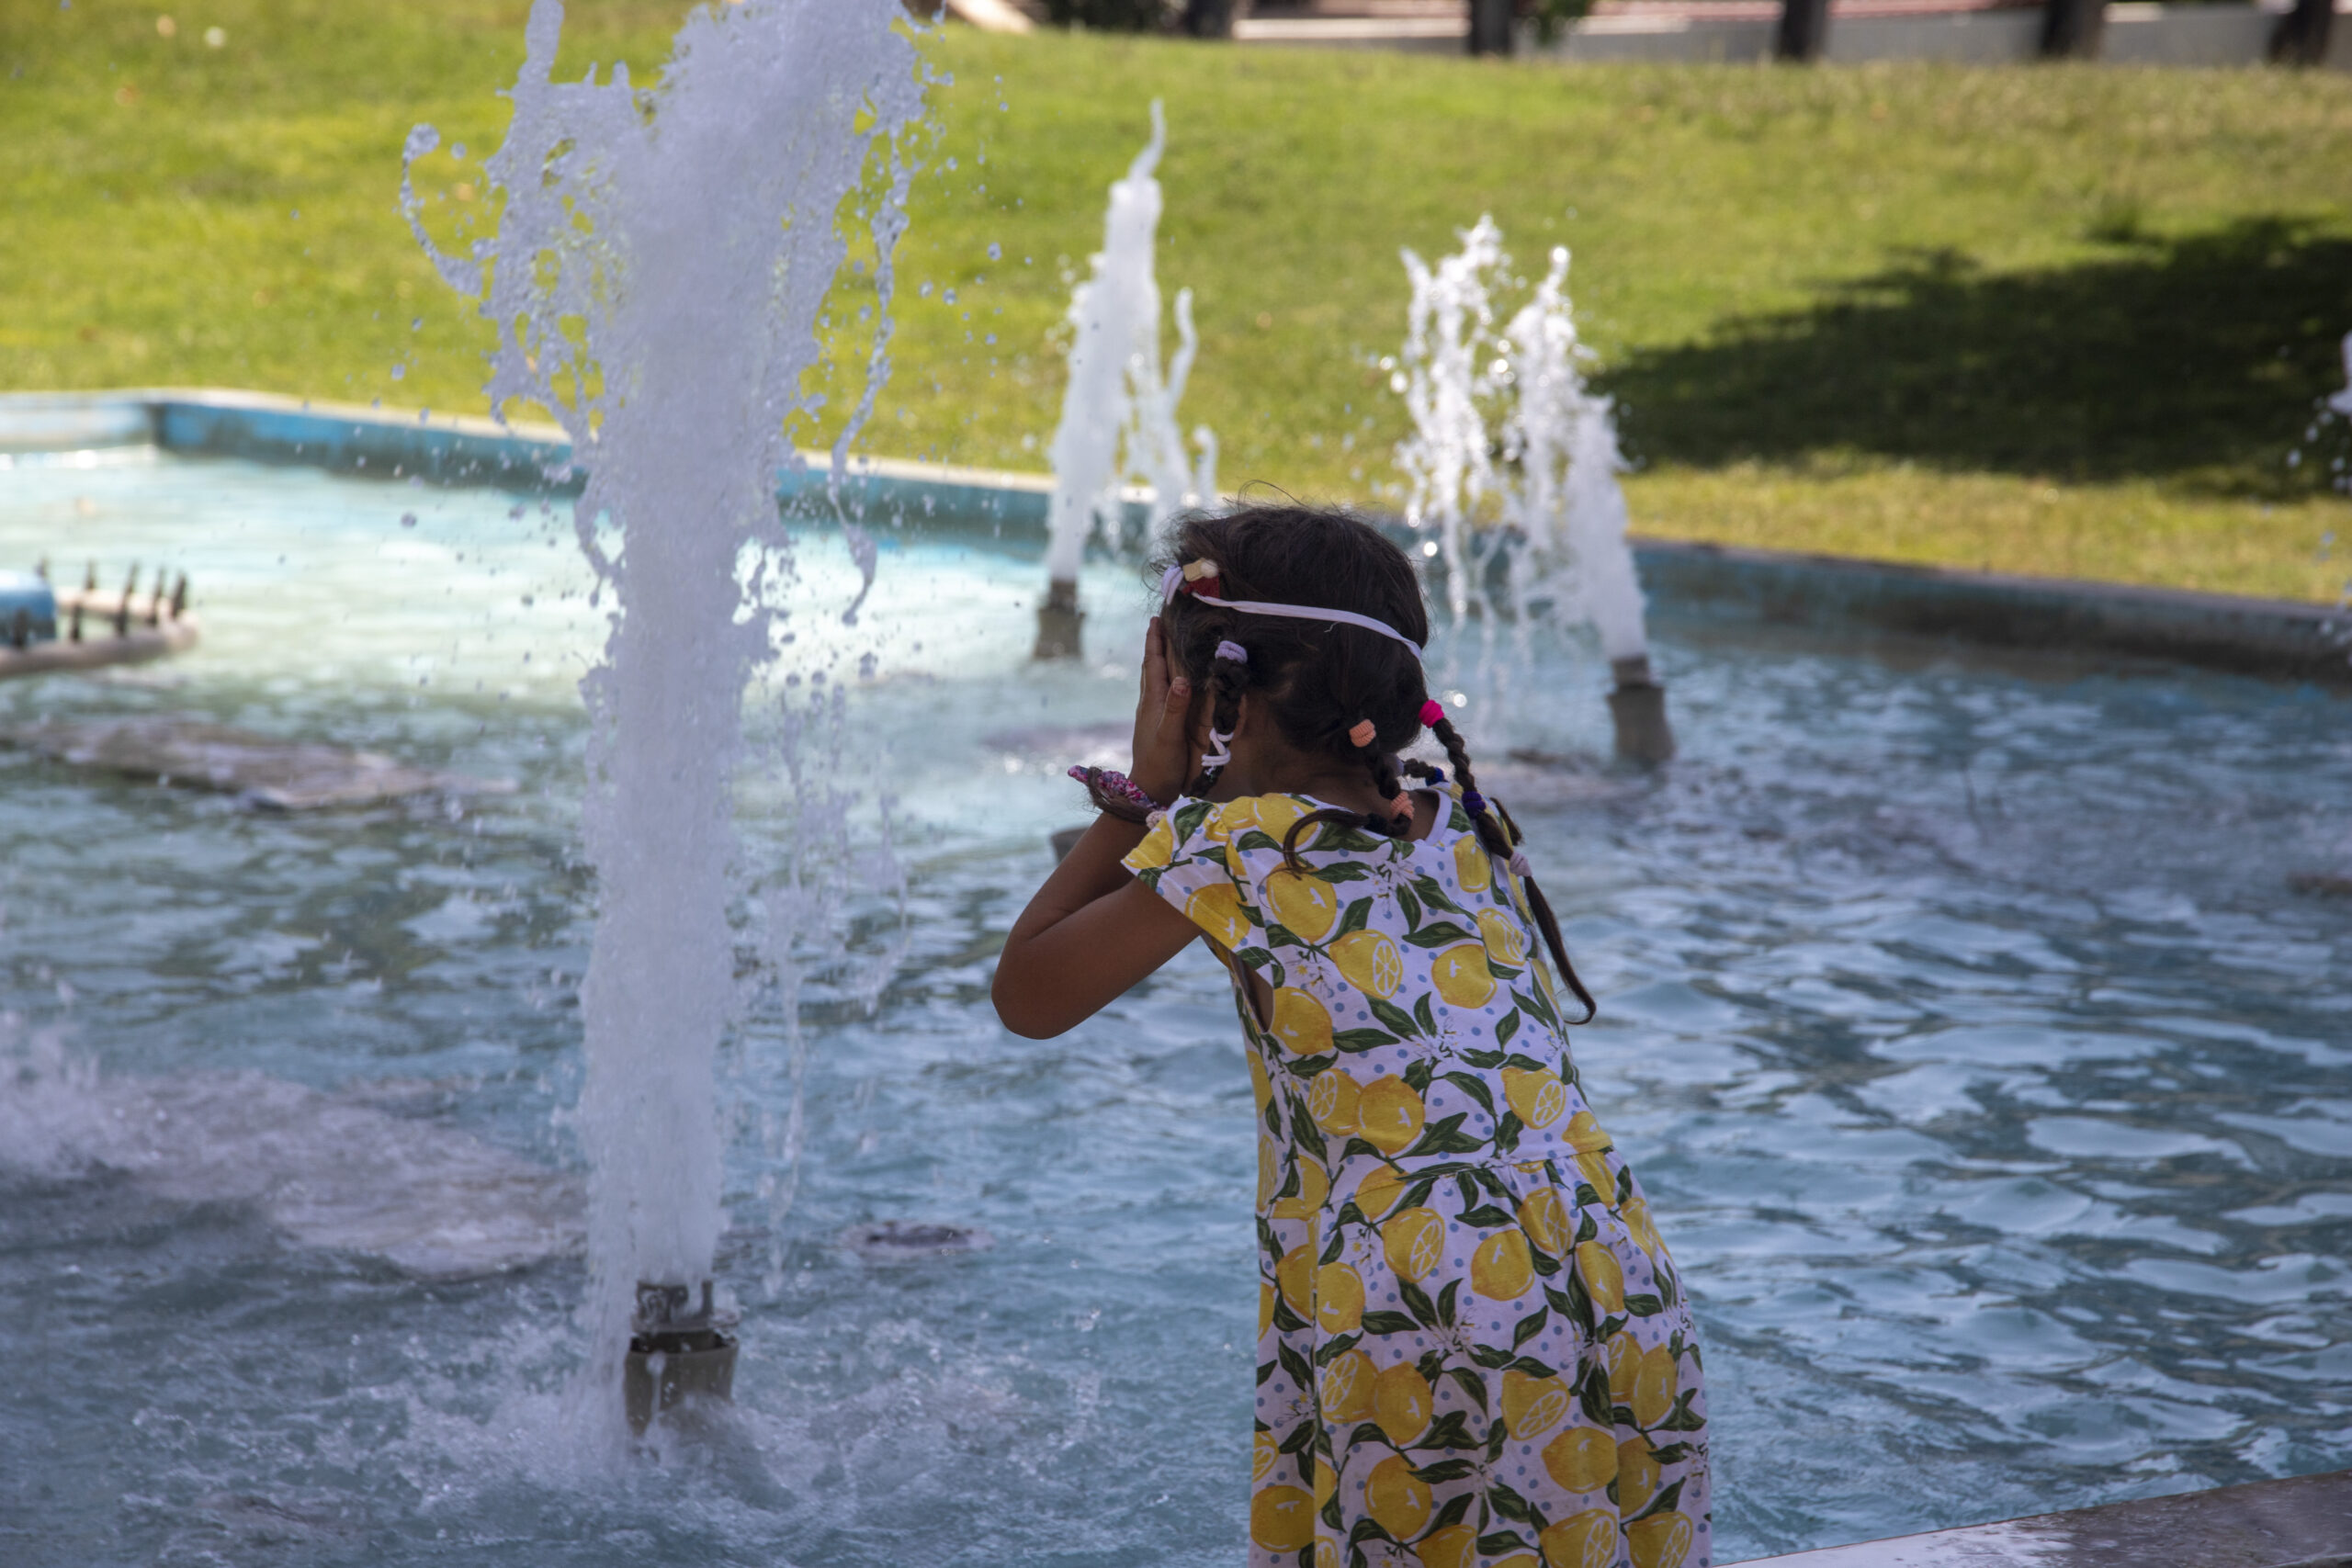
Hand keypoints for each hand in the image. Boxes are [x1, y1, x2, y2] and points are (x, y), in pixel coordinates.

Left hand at [1130, 616, 1193, 805]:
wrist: (1151, 789)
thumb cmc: (1161, 764)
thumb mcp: (1169, 736)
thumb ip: (1175, 709)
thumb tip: (1182, 679)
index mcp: (1153, 700)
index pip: (1154, 663)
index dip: (1156, 641)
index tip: (1157, 618)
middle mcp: (1151, 702)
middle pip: (1151, 665)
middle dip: (1156, 643)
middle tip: (1161, 621)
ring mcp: (1152, 712)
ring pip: (1153, 678)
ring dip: (1157, 658)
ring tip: (1162, 642)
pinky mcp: (1157, 722)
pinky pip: (1158, 692)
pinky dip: (1162, 678)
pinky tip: (1167, 679)